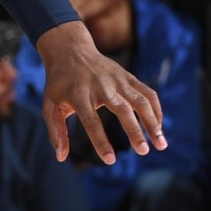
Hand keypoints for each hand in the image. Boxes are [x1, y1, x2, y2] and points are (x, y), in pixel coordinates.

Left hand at [34, 21, 162, 163]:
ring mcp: (117, 79)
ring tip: (161, 144)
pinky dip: (156, 109)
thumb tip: (62, 157)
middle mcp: (101, 86)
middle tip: (143, 151)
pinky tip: (158, 127)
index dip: (101, 142)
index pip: (91, 122)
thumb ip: (56, 131)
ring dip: (153, 122)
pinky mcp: (128, 76)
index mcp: (79, 95)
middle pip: (121, 109)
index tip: (110, 160)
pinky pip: (147, 92)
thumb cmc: (59, 83)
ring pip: (140, 100)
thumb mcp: (49, 105)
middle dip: (134, 131)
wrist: (70, 50)